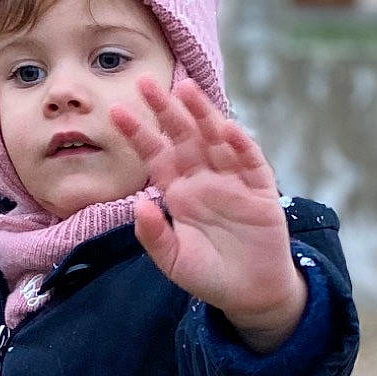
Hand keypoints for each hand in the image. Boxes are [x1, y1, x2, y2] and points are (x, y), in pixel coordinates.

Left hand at [109, 77, 306, 351]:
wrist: (251, 294)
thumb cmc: (209, 275)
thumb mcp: (173, 261)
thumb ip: (153, 236)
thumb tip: (138, 205)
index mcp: (179, 192)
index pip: (156, 155)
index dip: (138, 133)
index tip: (115, 110)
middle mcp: (204, 180)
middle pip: (184, 137)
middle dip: (166, 110)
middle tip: (145, 81)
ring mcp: (234, 182)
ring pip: (216, 141)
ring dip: (203, 115)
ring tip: (186, 89)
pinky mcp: (261, 193)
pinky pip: (251, 164)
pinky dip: (241, 146)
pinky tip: (228, 128)